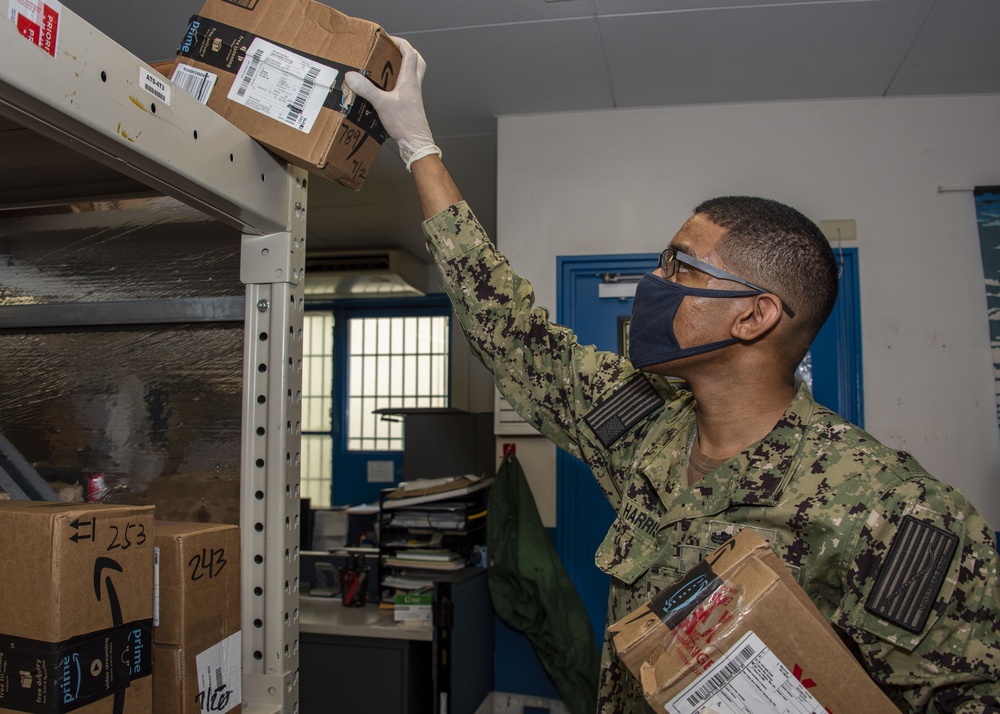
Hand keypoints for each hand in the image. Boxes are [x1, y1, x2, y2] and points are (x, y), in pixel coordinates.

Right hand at [344, 37, 440, 170]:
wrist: (416, 144)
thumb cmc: (405, 124)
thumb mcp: (382, 104)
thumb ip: (367, 89)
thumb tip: (351, 76)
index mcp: (410, 80)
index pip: (409, 53)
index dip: (400, 42)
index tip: (387, 39)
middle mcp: (414, 86)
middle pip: (417, 62)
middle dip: (406, 53)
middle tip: (392, 51)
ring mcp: (414, 97)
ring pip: (413, 76)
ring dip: (402, 69)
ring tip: (386, 69)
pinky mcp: (410, 107)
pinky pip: (406, 90)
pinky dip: (397, 85)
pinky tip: (385, 92)